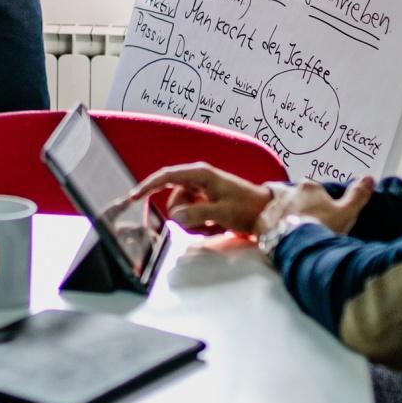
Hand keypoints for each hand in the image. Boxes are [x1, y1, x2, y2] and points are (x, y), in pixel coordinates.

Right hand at [119, 163, 275, 238]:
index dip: (148, 186)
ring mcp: (201, 194)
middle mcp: (198, 181)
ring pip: (181, 213)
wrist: (268, 213)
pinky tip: (217, 228)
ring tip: (215, 227)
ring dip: (195, 225)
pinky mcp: (205, 205)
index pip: (167, 176)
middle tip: (206, 226)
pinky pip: (191, 218)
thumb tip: (175, 217)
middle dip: (184, 218)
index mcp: (201, 174)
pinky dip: (201, 227)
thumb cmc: (248, 207)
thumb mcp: (223, 212)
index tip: (133, 197)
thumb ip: (197, 215)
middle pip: (174, 202)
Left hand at [273, 176, 373, 237]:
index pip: (311, 188)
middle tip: (300, 219)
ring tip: (288, 230)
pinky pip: (264, 222)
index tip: (318, 211)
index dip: (315, 199)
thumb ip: (358, 194)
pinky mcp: (260, 222)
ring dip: (280, 215)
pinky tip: (276, 238)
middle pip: (289, 194)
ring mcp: (272, 206)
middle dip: (293, 202)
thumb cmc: (324, 227)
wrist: (299, 247)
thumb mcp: (347, 212)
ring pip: (275, 207)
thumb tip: (370, 177)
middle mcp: (287, 192)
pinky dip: (269, 228)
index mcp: (308, 187)